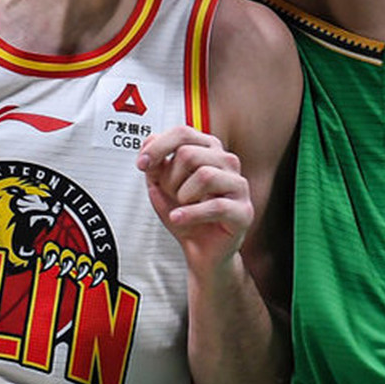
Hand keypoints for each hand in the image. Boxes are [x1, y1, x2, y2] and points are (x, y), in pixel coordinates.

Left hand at [138, 126, 253, 274]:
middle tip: (170, 195)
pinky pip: (215, 206)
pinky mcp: (242, 211)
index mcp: (209, 150)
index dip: (159, 146)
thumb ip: (155, 164)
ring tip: (181, 207)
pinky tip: (178, 218)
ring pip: (204, 175)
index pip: (183, 133)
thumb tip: (148, 143)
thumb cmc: (185, 214)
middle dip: (170, 178)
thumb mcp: (162, 187)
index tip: (142, 163)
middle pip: (189, 154)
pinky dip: (190, 214)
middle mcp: (227, 162)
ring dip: (182, 195)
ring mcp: (238, 185)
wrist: (201, 250)